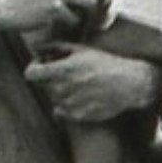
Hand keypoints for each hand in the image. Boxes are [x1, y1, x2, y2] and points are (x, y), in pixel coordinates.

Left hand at [25, 46, 161, 122]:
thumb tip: (36, 46)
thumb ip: (55, 47)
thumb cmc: (105, 63)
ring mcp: (71, 103)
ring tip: (79, 85)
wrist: (129, 84)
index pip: (31, 74)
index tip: (42, 66)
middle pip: (43, 86)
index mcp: (64, 69)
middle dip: (51, 79)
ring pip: (53, 98)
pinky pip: (61, 110)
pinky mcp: (78, 116)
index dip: (34, 69)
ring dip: (60, 92)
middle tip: (68, 74)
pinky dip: (66, 105)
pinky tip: (82, 96)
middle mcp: (65, 87)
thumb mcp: (81, 49)